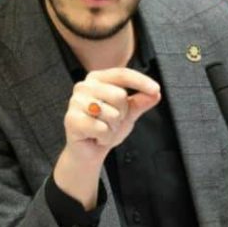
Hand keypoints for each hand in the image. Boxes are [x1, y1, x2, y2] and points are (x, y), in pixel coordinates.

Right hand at [53, 68, 160, 208]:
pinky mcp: (71, 120)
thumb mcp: (128, 112)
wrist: (89, 151)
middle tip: (112, 122)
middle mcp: (84, 86)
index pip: (122, 74)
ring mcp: (75, 102)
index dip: (140, 81)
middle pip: (119, 95)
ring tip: (103, 130)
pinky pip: (101, 128)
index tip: (156, 89)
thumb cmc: (106, 127)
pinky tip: (96, 137)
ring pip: (111, 113)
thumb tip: (156, 93)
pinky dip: (104, 137)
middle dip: (122, 114)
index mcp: (97, 79)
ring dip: (113, 128)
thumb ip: (141, 101)